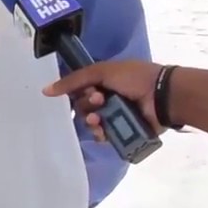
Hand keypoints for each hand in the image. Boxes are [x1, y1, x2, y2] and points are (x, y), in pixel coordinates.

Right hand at [43, 60, 166, 141]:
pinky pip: (104, 136)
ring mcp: (116, 116)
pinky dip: (101, 134)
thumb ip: (74, 81)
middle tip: (99, 100)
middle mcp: (108, 99)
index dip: (78, 93)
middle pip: (83, 108)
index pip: (80, 91)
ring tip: (99, 118)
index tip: (86, 91)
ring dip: (91, 120)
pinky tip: (103, 130)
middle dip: (86, 105)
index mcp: (104, 82)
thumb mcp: (102, 71)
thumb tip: (45, 91)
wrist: (162, 95)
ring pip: (92, 123)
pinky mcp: (123, 131)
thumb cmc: (134, 78)